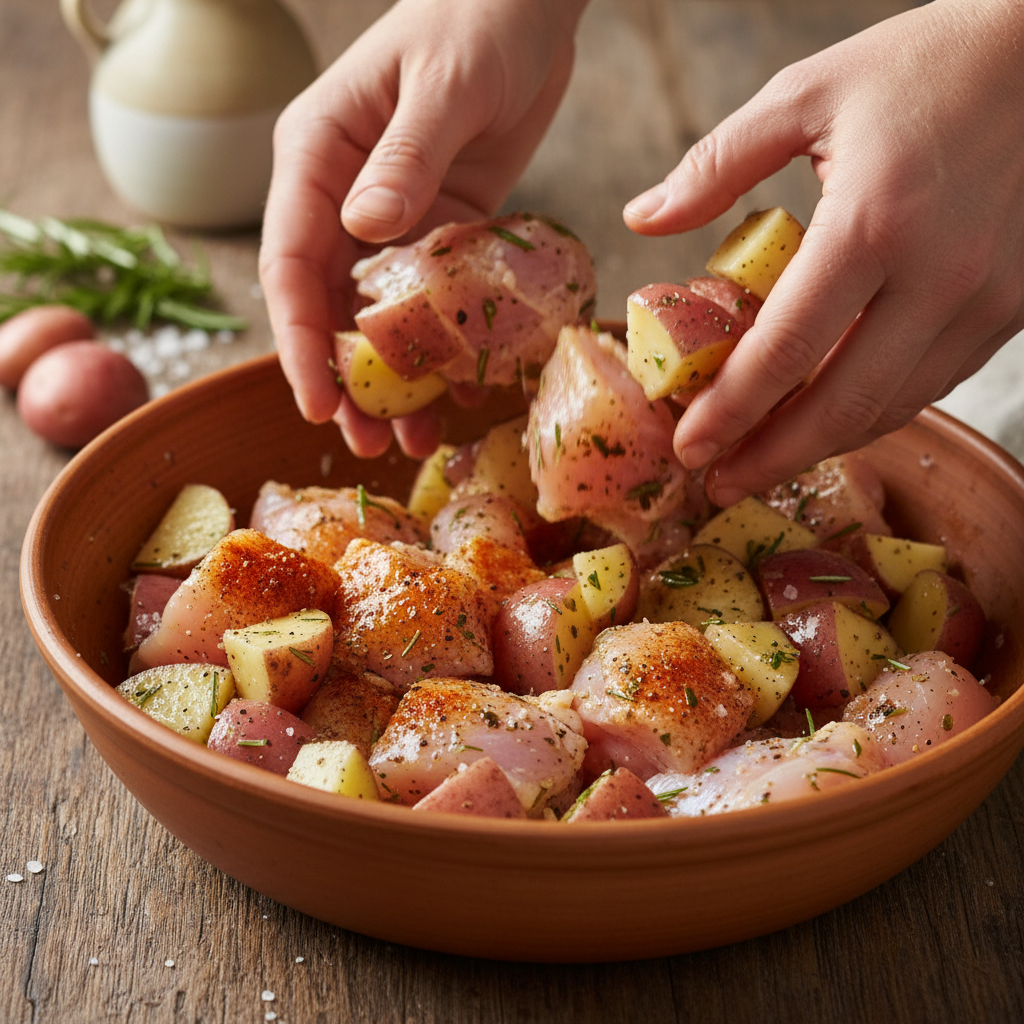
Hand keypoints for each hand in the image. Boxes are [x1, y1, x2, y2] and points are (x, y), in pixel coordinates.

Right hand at [258, 0, 588, 457]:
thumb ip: (405, 158)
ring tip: (410, 438)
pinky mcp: (442, 230)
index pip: (289, 261)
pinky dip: (443, 347)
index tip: (316, 399)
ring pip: (380, 316)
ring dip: (393, 378)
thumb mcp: (442, 87)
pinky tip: (458, 391)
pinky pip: (435, 302)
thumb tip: (361, 229)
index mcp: (316, 156)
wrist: (528, 3)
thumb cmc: (475, 19)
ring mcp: (393, 218)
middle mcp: (344, 196)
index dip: (298, 336)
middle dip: (343, 377)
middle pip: (328, 304)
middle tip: (365, 441)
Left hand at [624, 0, 1023, 506]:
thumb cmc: (922, 66)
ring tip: (763, 462)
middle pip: (842, 404)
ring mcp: (988, 299)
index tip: (689, 448)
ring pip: (893, 407)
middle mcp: (939, 275)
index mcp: (873, 221)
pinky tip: (829, 418)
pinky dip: (874, 410)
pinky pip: (933, 383)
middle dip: (772, 457)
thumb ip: (717, 164)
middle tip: (718, 484)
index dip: (730, 412)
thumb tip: (641, 220)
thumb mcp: (805, 94)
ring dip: (822, 445)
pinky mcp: (1015, 307)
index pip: (785, 350)